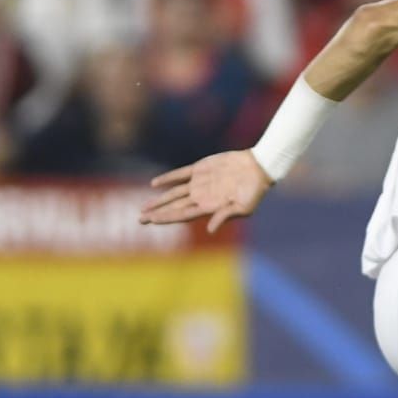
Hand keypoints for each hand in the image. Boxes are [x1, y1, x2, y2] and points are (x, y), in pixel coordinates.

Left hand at [139, 149, 272, 232]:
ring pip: (173, 193)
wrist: (258, 168)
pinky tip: (154, 184)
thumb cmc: (254, 191)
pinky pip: (180, 175)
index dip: (166, 218)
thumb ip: (224, 216)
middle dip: (156, 214)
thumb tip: (209, 229)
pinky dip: (168, 179)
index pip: (182, 215)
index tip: (151, 221)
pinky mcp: (200, 169)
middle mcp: (200, 197)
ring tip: (143, 207)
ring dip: (158, 200)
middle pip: (173, 207)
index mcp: (208, 208)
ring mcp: (199, 183)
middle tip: (139, 220)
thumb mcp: (243, 207)